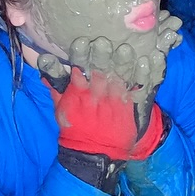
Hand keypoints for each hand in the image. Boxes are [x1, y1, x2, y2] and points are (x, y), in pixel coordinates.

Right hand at [39, 38, 147, 159]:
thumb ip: (55, 85)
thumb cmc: (75, 126)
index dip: (80, 57)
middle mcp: (96, 95)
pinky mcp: (129, 106)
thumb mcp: (60, 107)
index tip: (82, 42)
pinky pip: (138, 88)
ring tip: (127, 49)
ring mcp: (114, 101)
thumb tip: (43, 61)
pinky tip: (150, 59)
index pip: (78, 71)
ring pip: (120, 78)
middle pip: (101, 72)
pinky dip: (144, 74)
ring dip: (124, 63)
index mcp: (79, 92)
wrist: (92, 153)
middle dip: (102, 57)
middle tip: (104, 42)